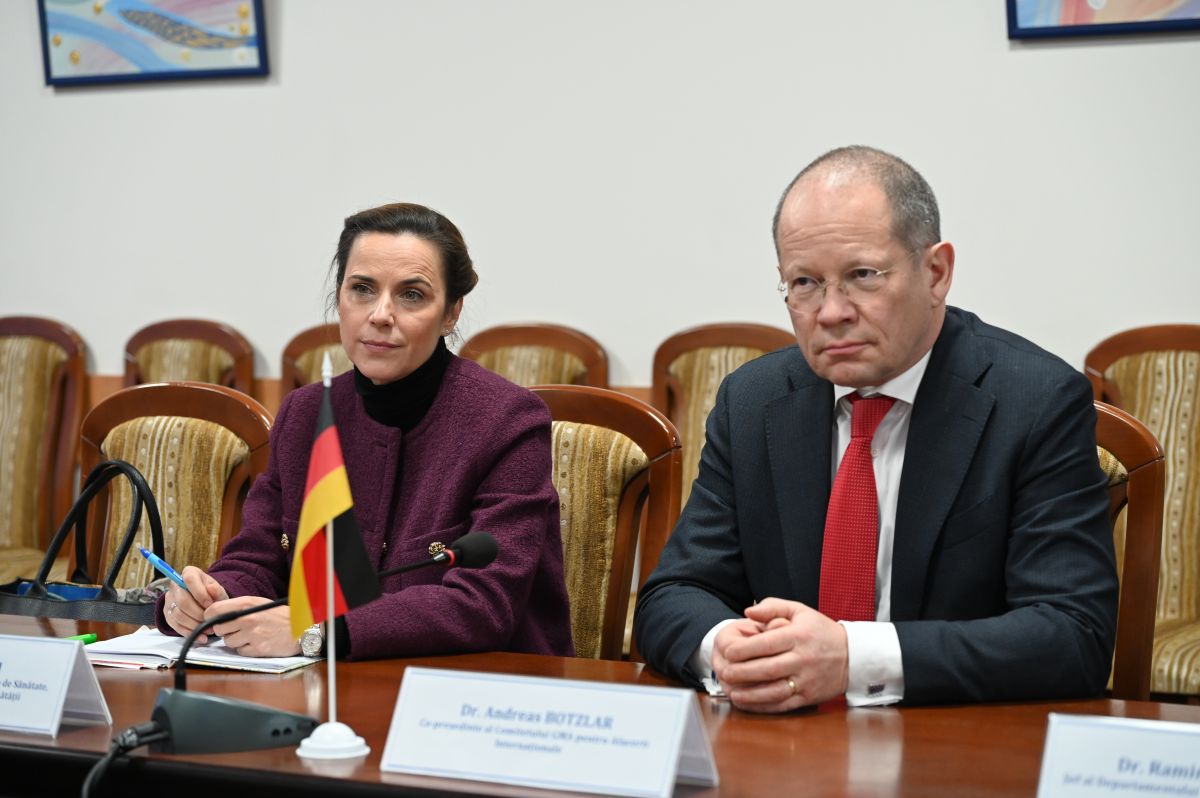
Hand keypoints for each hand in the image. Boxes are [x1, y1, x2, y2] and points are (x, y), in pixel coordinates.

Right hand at [163, 565, 228, 643]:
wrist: (206, 604)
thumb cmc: (212, 595)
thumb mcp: (219, 591)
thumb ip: (217, 591)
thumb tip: (211, 588)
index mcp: (189, 573)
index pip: (189, 579)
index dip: (200, 593)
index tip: (211, 604)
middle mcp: (175, 585)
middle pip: (182, 601)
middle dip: (198, 613)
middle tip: (210, 620)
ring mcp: (169, 601)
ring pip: (178, 615)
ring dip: (195, 625)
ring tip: (209, 629)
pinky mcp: (168, 615)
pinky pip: (176, 626)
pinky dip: (190, 633)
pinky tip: (202, 637)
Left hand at [205, 597, 299, 656]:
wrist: (300, 628)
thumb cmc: (278, 615)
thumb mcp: (258, 603)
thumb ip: (237, 607)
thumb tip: (215, 615)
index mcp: (246, 604)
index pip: (213, 610)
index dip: (210, 617)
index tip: (213, 621)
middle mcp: (247, 619)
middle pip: (218, 629)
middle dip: (225, 630)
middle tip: (237, 629)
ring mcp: (252, 635)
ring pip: (228, 642)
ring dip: (236, 641)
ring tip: (250, 635)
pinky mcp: (257, 649)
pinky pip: (240, 652)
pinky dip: (245, 649)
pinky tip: (256, 643)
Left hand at [714, 598, 848, 711]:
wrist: (853, 656)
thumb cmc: (820, 631)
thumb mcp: (800, 611)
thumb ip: (772, 607)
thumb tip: (748, 611)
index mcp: (798, 636)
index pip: (766, 644)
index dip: (743, 649)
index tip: (726, 651)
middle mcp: (802, 659)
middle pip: (766, 668)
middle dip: (741, 672)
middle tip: (723, 672)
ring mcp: (806, 681)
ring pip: (773, 690)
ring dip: (749, 693)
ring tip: (731, 690)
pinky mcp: (809, 697)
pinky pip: (782, 705)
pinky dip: (762, 706)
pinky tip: (746, 703)